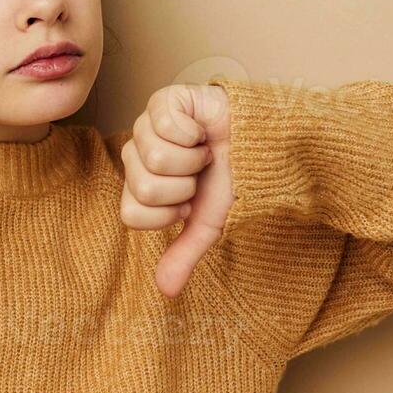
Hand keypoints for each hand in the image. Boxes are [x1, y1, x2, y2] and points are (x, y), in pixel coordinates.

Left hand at [119, 83, 233, 297]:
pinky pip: (164, 124)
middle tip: (199, 173)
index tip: (189, 201)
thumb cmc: (232, 178)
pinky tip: (201, 130)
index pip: (131, 213)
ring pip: (156, 157)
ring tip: (202, 152)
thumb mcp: (209, 223)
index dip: (167, 212)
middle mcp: (136, 156)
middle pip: (144, 187)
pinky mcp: (162, 100)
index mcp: (140, 186)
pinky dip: (193, 132)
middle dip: (185, 185)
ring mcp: (145, 126)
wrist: (262, 144)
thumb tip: (166, 291)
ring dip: (192, 159)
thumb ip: (184, 253)